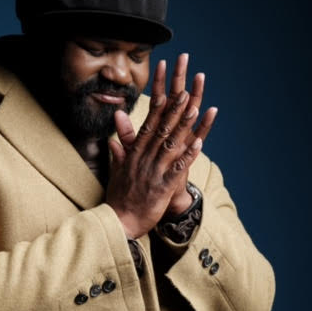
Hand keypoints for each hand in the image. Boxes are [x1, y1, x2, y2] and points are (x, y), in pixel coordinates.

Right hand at [106, 56, 213, 238]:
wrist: (118, 222)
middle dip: (173, 109)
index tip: (165, 87)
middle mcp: (143, 158)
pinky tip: (199, 143)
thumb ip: (119, 150)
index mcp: (134, 154)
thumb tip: (112, 136)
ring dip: (183, 125)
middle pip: (160, 129)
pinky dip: (188, 156)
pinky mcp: (160, 187)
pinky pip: (176, 169)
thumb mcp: (117, 170)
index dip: (158, 104)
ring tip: (195, 108)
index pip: (148, 123)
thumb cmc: (119, 198)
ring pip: (169, 144)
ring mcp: (152, 172)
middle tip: (185, 89)